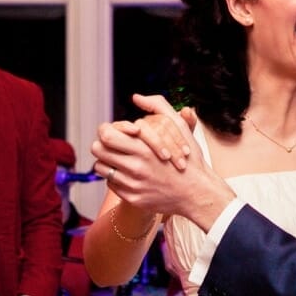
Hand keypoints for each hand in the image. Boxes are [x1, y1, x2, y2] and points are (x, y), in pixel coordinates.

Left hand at [90, 95, 235, 230]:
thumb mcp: (179, 127)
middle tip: (112, 144)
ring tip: (120, 159)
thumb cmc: (189, 159)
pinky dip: (117, 177)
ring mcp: (133, 184)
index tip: (114, 132)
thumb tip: (136, 97)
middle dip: (102, 144)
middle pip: (98, 150)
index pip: (106, 135)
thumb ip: (158, 106)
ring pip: (101, 167)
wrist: (197, 193)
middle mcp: (136, 167)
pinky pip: (111, 183)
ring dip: (107, 161)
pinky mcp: (133, 198)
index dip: (107, 130)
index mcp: (144, 147)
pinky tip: (130, 174)